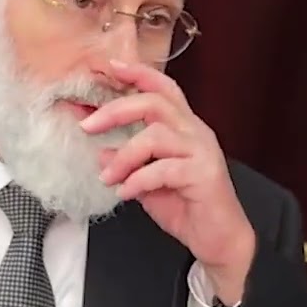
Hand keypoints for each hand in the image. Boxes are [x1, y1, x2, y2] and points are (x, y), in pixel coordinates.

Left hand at [80, 59, 254, 304]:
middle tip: (87, 125)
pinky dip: (138, 179)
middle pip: (155, 102)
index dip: (139, 73)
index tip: (111, 67)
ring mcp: (201, 152)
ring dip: (124, 155)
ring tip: (107, 176)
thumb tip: (99, 151)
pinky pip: (164, 169)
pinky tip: (125, 192)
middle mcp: (195, 132)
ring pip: (156, 135)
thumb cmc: (187, 206)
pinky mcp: (203, 175)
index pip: (163, 88)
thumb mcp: (147, 181)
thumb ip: (127, 163)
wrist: (219, 240)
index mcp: (184, 127)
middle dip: (116, 109)